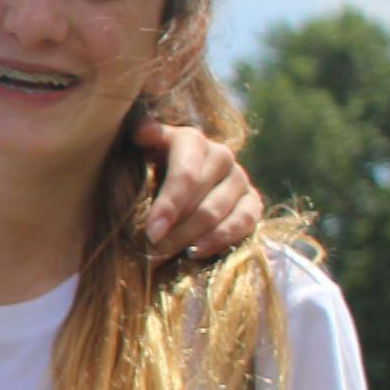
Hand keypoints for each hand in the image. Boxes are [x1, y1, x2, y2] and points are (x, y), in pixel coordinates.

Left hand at [127, 118, 262, 260]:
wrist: (171, 191)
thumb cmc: (146, 174)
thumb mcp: (137, 158)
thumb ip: (142, 145)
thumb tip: (143, 133)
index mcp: (189, 140)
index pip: (185, 173)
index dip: (169, 204)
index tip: (152, 233)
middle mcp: (220, 155)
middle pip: (201, 198)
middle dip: (174, 229)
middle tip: (152, 251)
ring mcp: (239, 178)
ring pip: (217, 212)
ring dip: (190, 238)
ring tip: (165, 256)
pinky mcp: (252, 201)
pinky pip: (243, 222)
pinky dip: (219, 240)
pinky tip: (195, 253)